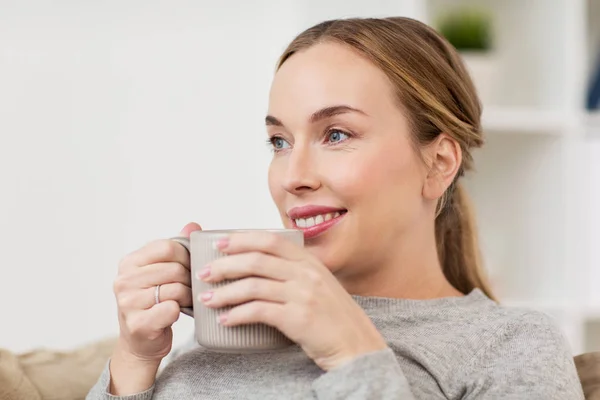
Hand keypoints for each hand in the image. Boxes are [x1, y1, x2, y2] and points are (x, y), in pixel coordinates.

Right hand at [113, 222, 200, 362]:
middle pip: (175, 269)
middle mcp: (124, 280)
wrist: (141, 342)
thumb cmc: (154, 303)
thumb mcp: (161, 272)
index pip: (168, 247)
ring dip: (187, 296)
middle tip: (189, 288)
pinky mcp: (138, 324)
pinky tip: (174, 314)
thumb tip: (193, 226)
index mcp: (129, 262)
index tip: (188, 267)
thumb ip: (177, 248)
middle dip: (189, 279)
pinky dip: (179, 311)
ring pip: (176, 289)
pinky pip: (171, 309)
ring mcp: (128, 303)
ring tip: (184, 301)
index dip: (186, 256)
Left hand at [197, 231, 387, 370]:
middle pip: (256, 260)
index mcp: (310, 262)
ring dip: (225, 292)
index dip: (241, 239)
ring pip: (253, 285)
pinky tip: (226, 320)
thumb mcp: (320, 285)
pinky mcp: (298, 318)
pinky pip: (259, 311)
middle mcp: (307, 273)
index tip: (219, 244)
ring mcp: (304, 295)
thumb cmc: (334, 318)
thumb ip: (296, 273)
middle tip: (205, 274)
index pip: (270, 240)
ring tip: (208, 300)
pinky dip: (238, 314)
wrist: (357, 347)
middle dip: (224, 265)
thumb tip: (259, 267)